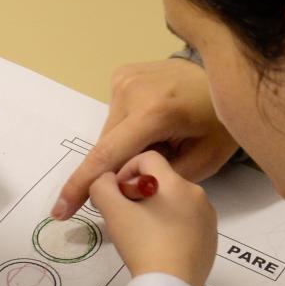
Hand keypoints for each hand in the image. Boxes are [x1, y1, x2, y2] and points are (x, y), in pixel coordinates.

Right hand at [52, 59, 237, 219]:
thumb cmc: (220, 122)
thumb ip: (158, 179)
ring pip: (111, 134)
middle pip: (109, 147)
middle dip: (120, 170)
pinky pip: (116, 118)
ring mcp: (124, 78)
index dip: (82, 186)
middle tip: (148, 177)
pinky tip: (155, 128)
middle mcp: (131, 90)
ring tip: (162, 143)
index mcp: (155, 112)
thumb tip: (121, 185)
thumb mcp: (203, 161)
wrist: (223, 75)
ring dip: (125, 150)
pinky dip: (128, 132)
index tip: (61, 210)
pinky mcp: (122, 75)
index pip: (107, 155)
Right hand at [88, 151, 217, 285]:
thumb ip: (102, 185)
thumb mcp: (113, 211)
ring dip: (158, 209)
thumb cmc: (142, 244)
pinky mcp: (211, 238)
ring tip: (142, 234)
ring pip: (176, 202)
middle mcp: (197, 193)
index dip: (127, 170)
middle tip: (125, 215)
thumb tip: (107, 180)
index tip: (117, 193)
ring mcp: (208, 217)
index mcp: (175, 182)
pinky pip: (189, 222)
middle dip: (141, 192)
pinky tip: (160, 246)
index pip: (148, 158)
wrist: (172, 285)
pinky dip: (173, 227)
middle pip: (163, 180)